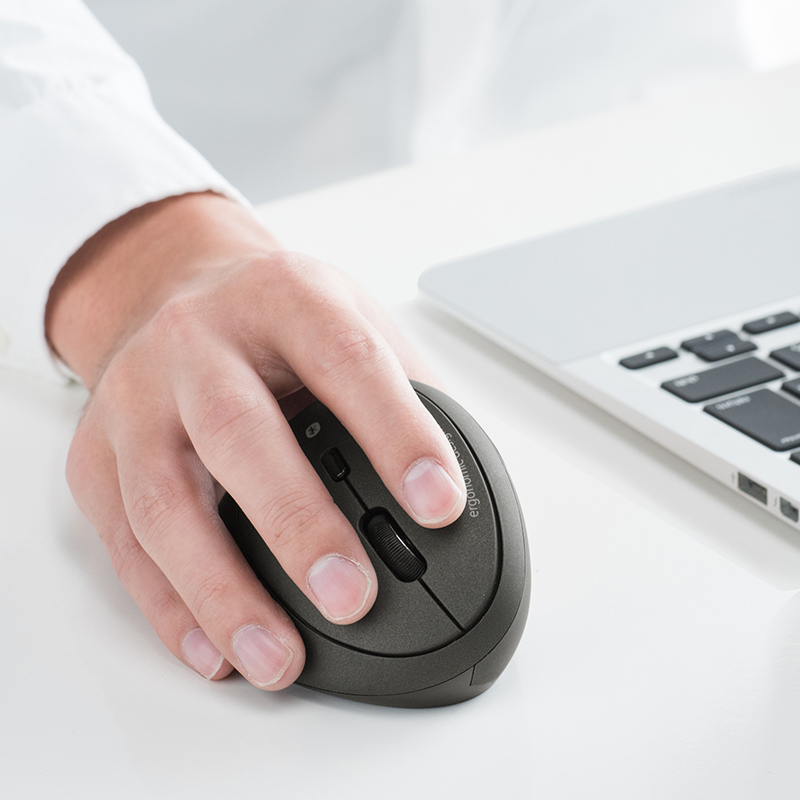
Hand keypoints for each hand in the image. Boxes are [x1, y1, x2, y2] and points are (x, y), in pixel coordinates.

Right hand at [47, 193, 465, 688]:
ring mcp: (135, 395)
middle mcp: (196, 340)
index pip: (344, 358)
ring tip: (278, 657)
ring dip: (222, 590)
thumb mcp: (346, 316)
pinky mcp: (94, 452)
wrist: (170, 287)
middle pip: (238, 431)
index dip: (395, 432)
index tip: (439, 505)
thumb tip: (450, 490)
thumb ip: (401, 392)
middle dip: (297, 524)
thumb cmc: (274, 317)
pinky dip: (168, 606)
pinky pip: (122, 540)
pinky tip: (214, 649)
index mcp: (282, 297)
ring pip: (164, 500)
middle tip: (352, 596)